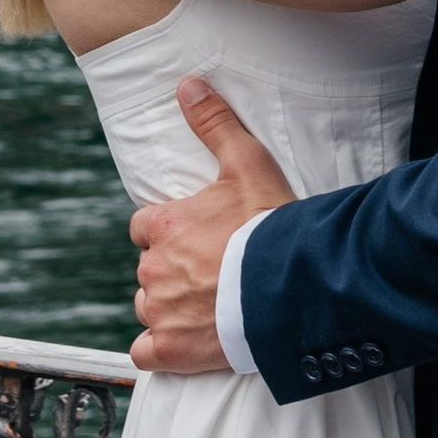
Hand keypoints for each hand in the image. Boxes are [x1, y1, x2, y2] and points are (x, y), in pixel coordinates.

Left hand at [127, 77, 295, 373]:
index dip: (168, 232)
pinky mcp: (171, 352)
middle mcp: (153, 268)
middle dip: (174, 271)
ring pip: (149, 308)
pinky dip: (159, 350)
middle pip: (150, 269)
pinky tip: (185, 343)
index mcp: (164, 225)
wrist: (293, 283)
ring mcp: (160, 312)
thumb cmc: (270, 222)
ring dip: (170, 308)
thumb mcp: (246, 163)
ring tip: (210, 305)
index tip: (196, 238)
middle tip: (214, 272)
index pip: (144, 228)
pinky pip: (145, 353)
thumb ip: (214, 123)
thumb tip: (187, 84)